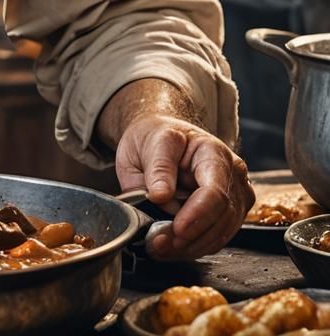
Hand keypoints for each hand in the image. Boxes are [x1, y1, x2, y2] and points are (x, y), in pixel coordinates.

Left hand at [115, 114, 253, 259]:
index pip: (215, 191)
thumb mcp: (150, 142)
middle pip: (222, 217)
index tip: (177, 229)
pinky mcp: (229, 214)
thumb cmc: (158, 137)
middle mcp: (232, 176)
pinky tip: (171, 247)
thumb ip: (157, 167)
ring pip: (221, 233)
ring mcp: (235, 196)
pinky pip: (216, 237)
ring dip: (191, 246)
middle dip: (191, 236)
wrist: (163, 140)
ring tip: (160, 247)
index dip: (197, 214)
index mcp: (213, 152)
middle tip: (159, 244)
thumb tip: (161, 197)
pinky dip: (193, 246)